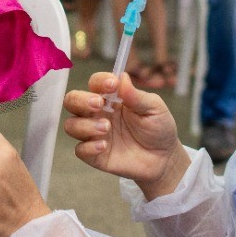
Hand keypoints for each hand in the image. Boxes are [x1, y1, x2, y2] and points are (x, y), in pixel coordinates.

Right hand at [62, 71, 187, 196]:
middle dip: (81, 100)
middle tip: (99, 104)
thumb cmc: (158, 128)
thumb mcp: (154, 108)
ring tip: (106, 128)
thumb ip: (136, 95)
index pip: (94, 83)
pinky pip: (80, 150)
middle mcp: (98, 113)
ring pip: (71, 125)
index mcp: (110, 98)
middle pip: (72, 101)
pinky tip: (105, 146)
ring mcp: (94, 134)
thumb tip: (122, 77)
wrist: (164, 159)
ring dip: (86, 125)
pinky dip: (89, 147)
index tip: (112, 84)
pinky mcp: (95, 155)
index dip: (99, 81)